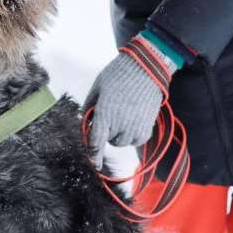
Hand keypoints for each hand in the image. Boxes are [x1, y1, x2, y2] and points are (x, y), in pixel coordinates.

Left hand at [84, 34, 175, 167]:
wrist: (146, 68)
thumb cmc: (118, 75)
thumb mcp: (97, 88)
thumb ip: (89, 108)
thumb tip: (85, 123)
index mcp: (104, 115)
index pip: (95, 143)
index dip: (93, 155)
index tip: (94, 164)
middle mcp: (120, 125)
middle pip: (108, 141)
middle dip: (107, 131)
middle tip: (112, 113)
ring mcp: (135, 128)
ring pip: (122, 142)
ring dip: (119, 134)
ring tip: (124, 114)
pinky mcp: (147, 129)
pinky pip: (136, 141)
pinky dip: (133, 134)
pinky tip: (134, 118)